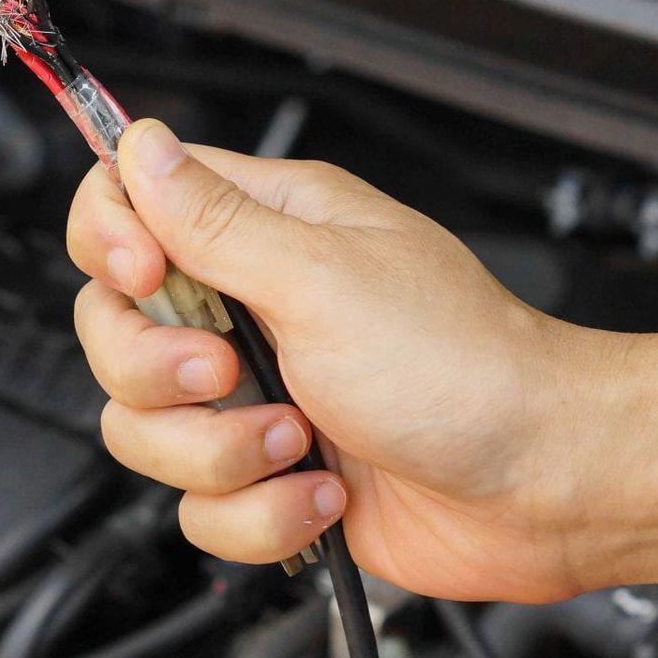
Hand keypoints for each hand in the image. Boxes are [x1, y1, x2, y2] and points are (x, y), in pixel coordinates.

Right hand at [67, 120, 616, 602]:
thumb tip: (142, 144)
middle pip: (114, 330)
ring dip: (220, 453)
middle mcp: (254, 308)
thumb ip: (214, 219)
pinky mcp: (270, 474)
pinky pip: (200, 507)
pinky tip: (324, 491)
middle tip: (231, 370)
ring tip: (301, 439)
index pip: (129, 204)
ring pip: (146, 430)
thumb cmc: (468, 368)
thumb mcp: (324, 278)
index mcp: (268, 229)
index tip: (144, 271)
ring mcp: (259, 396)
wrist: (545, 487)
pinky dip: (261, 513)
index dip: (112, 239)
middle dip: (160, 370)